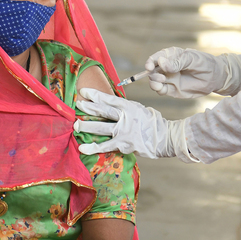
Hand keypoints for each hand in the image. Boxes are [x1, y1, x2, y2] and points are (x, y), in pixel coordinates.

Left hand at [74, 88, 196, 161]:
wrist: (165, 138)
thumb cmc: (152, 124)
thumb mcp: (139, 110)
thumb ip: (125, 109)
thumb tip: (111, 106)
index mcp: (129, 106)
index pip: (109, 99)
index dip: (95, 95)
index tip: (83, 92)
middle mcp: (125, 117)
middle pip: (103, 111)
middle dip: (88, 107)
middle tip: (78, 104)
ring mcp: (124, 131)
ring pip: (101, 127)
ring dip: (86, 126)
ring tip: (75, 125)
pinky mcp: (123, 144)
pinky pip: (105, 146)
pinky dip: (93, 147)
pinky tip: (82, 148)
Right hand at [144, 47, 240, 97]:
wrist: (216, 77)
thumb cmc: (205, 63)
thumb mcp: (192, 59)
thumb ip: (177, 62)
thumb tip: (161, 63)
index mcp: (170, 56)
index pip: (155, 58)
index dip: (150, 62)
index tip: (149, 67)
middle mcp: (167, 67)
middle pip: (152, 71)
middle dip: (152, 74)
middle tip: (162, 77)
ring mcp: (169, 79)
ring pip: (154, 81)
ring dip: (153, 82)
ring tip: (161, 83)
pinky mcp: (173, 90)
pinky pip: (161, 90)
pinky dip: (158, 90)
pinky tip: (161, 89)